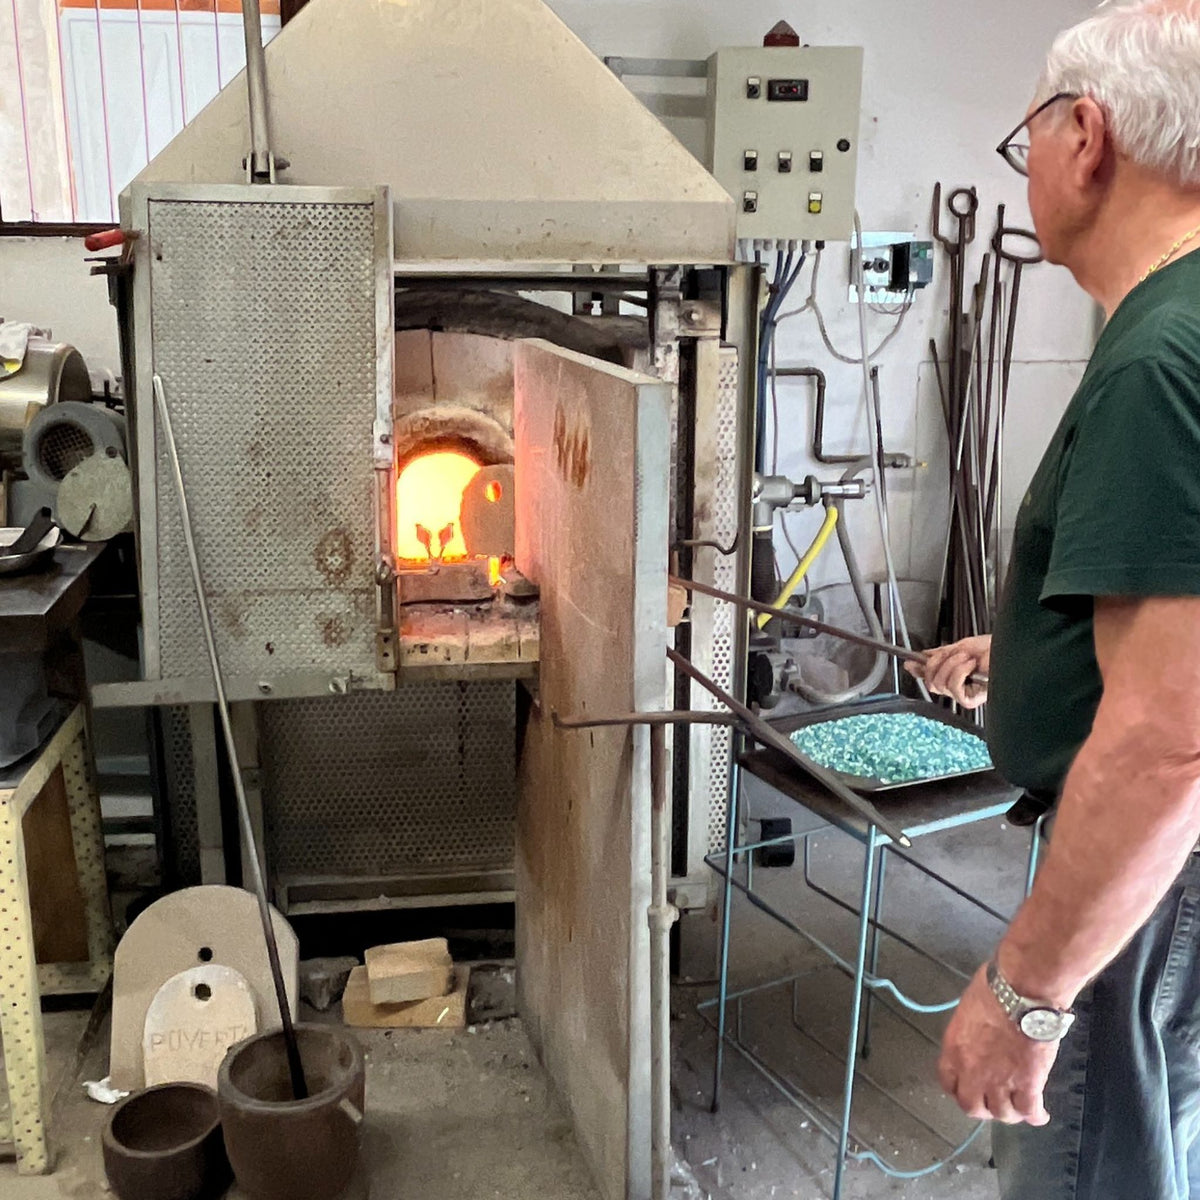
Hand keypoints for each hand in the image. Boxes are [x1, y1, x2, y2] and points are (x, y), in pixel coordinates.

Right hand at [906, 635, 991, 708]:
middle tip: (952, 652)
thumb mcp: (961, 647)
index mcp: (954, 676)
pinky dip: (959, 672)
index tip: (911, 662)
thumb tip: (918, 658)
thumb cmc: (994, 649)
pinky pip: (952, 688)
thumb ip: (939, 654)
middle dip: (936, 664)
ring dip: (952, 665)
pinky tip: (971, 665)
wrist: (1011, 649)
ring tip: (967, 657)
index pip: (929, 678)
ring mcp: (963, 695)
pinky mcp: (970, 700)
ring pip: (939, 685)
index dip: (919, 670)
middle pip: (930, 683)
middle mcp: (957, 689)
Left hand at [938, 965, 1056, 1125]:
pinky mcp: (1028, 1084)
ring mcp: (1000, 1081)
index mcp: (954, 1049)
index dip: (959, 1090)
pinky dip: (1036, 1115)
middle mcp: (973, 1071)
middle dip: (983, 1108)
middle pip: (972, 1107)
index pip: (948, 1083)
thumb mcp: (969, 1007)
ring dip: (1010, 1113)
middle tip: (992, 1104)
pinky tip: (1040, 1114)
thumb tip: (979, 1032)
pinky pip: (1030, 1111)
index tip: (967, 1089)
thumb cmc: (995, 988)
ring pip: (1002, 1114)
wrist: (1022, 992)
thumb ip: (970, 1030)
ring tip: (1017, 1109)